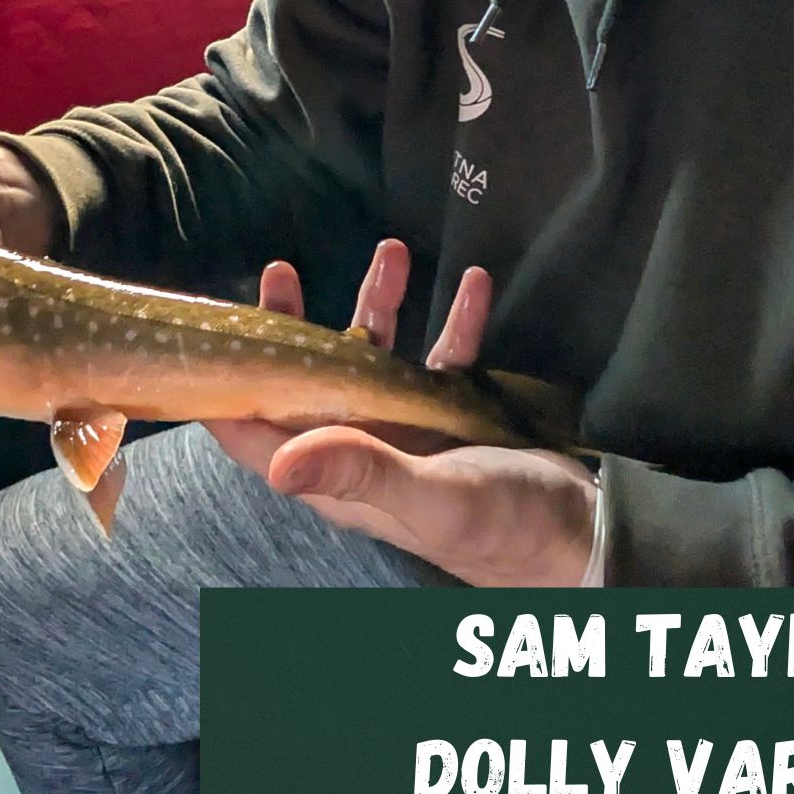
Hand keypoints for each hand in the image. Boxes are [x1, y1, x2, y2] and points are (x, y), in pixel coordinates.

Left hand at [203, 241, 600, 589]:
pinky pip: (445, 358)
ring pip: (377, 356)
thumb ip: (361, 472)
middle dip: (296, 324)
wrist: (584, 542)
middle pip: (308, 380)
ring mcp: (408, 430)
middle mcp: (364, 448)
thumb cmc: (504, 530)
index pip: (257, 434)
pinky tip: (473, 282)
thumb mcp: (432, 500)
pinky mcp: (455, 417)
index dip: (225, 390)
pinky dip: (456, 321)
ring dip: (384, 304)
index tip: (210, 335)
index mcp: (340, 477)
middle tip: (283, 271)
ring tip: (394, 251)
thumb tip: (275, 462)